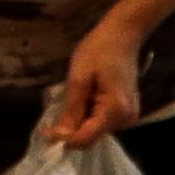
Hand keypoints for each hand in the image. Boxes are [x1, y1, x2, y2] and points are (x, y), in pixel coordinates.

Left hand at [50, 22, 144, 148]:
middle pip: (90, 136)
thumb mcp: (78, 78)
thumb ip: (70, 111)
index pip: (85, 140)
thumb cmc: (99, 50)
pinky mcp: (127, 113)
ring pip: (95, 131)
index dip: (63, 138)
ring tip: (80, 93)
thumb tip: (58, 138)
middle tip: (63, 100)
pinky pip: (102, 122)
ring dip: (81, 118)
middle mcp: (126, 120)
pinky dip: (90, 114)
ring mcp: (129, 118)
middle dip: (72, 126)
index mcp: (115, 111)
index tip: (45, 129)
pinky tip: (89, 95)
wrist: (122, 35)